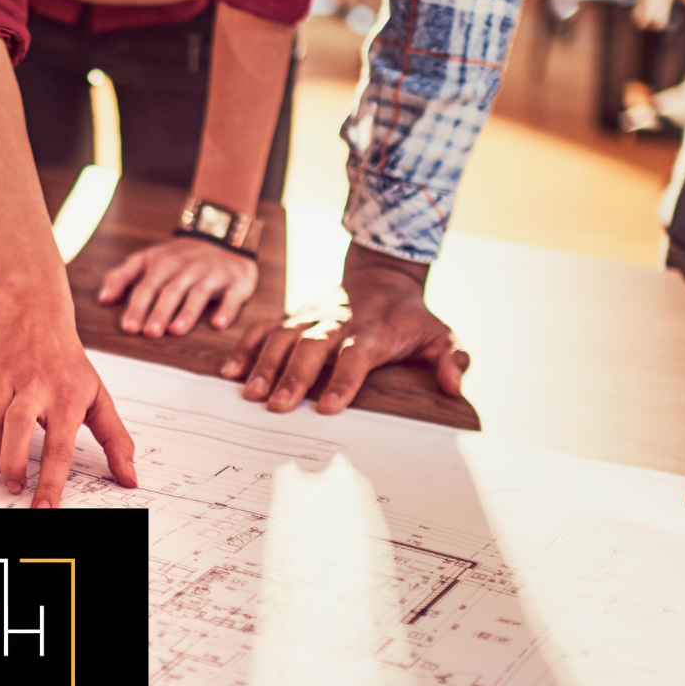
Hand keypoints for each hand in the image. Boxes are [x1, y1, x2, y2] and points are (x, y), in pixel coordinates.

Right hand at [0, 309, 138, 506]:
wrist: (34, 311)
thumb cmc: (67, 362)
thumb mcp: (99, 396)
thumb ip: (115, 440)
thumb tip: (129, 479)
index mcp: (67, 396)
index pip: (60, 447)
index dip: (51, 482)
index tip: (43, 509)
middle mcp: (34, 385)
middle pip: (17, 431)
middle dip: (13, 467)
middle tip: (14, 487)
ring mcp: (2, 378)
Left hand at [96, 236, 259, 336]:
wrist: (220, 235)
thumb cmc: (176, 257)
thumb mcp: (146, 260)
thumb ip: (122, 277)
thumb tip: (102, 299)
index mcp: (162, 264)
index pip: (146, 287)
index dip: (137, 307)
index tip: (128, 328)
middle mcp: (187, 269)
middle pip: (171, 292)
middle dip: (160, 312)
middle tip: (150, 333)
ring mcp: (212, 274)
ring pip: (198, 294)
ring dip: (187, 312)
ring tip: (176, 330)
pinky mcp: (236, 282)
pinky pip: (231, 297)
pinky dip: (226, 310)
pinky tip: (217, 324)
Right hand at [219, 243, 467, 413]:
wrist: (382, 277)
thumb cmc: (409, 317)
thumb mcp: (440, 334)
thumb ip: (450, 359)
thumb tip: (453, 385)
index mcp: (372, 332)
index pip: (355, 357)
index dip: (343, 381)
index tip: (329, 408)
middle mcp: (336, 322)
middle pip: (311, 348)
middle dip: (293, 377)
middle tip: (277, 406)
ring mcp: (310, 318)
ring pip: (282, 338)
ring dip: (264, 365)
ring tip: (249, 394)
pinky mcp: (292, 316)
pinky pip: (263, 329)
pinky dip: (245, 348)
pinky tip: (230, 372)